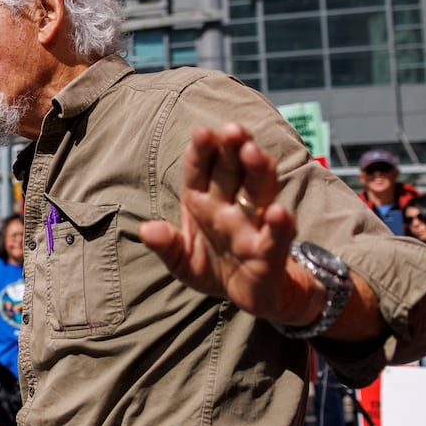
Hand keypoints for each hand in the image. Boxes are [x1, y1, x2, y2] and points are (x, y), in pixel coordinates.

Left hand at [138, 123, 314, 323]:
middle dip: (232, 148)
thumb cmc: (214, 268)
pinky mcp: (272, 252)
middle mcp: (231, 206)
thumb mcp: (182, 260)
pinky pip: (276, 236)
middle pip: (233, 170)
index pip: (201, 169)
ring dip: (257, 171)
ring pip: (259, 190)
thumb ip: (166, 245)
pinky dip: (279, 225)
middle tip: (233, 129)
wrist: (250, 296)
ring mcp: (254, 225)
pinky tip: (278, 213)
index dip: (202, 151)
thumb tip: (146, 230)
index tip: (203, 133)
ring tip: (252, 151)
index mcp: (204, 201)